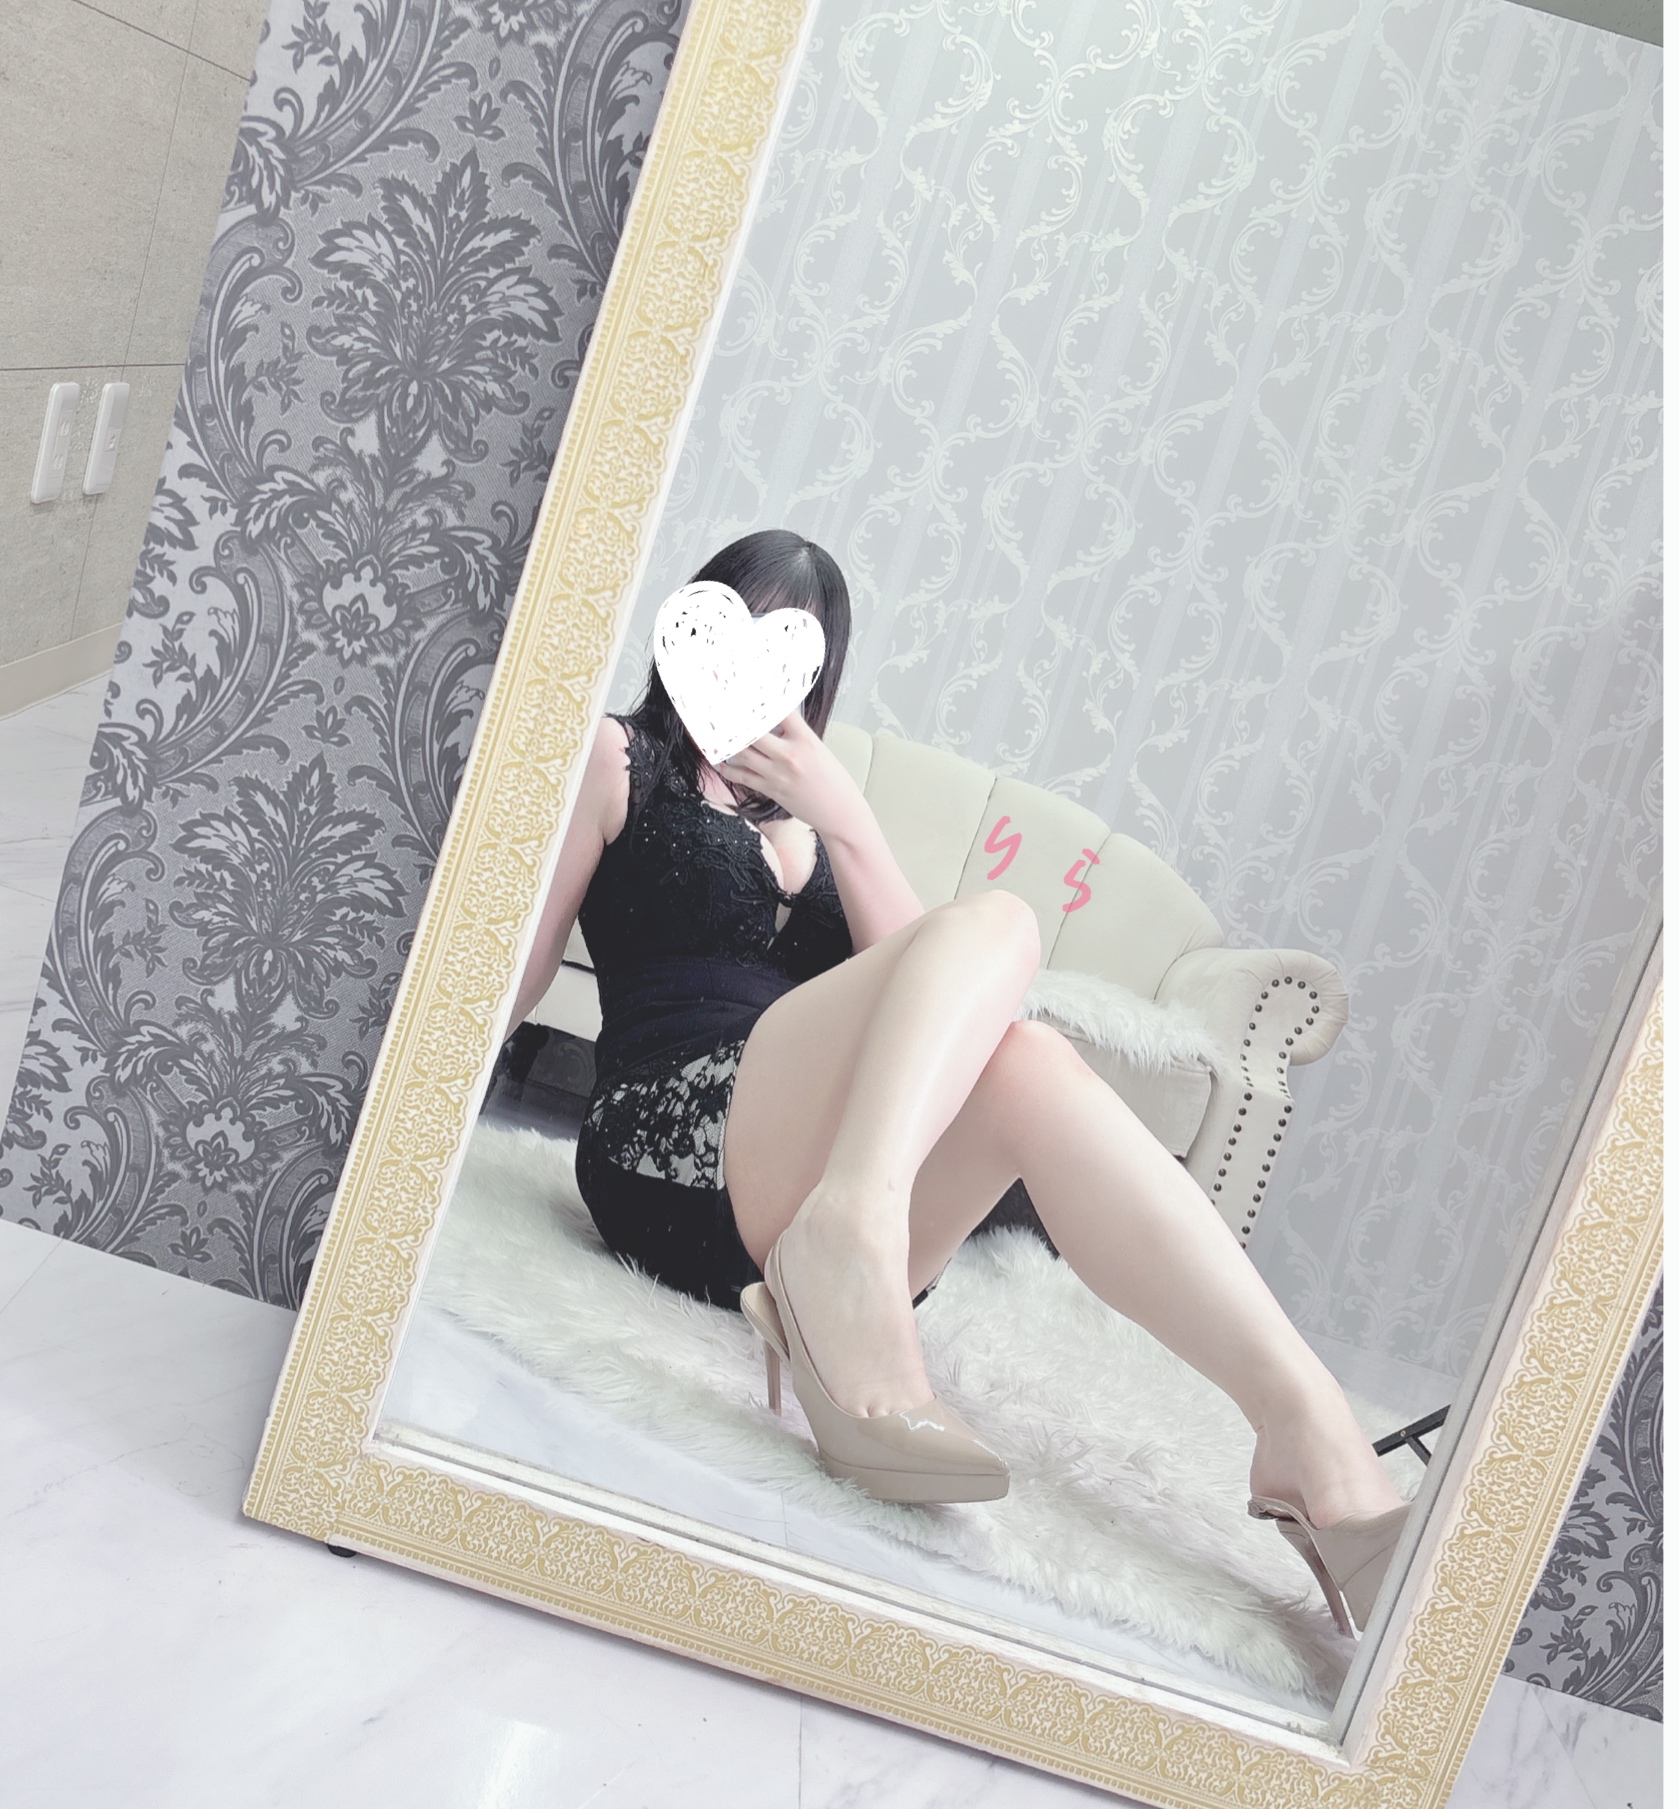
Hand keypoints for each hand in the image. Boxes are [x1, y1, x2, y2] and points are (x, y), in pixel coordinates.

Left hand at [717, 712, 869, 842]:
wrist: (839, 812)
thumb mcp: (819, 750)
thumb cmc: (833, 782)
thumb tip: (775, 723)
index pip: (782, 710)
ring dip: (727, 743)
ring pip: (742, 753)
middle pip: (753, 731)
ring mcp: (777, 773)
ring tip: (716, 733)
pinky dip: (728, 768)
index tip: (751, 690)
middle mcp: (789, 755)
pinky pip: (741, 776)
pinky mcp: (770, 789)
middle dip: (735, 720)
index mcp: (806, 740)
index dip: (765, 698)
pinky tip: (721, 761)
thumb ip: (797, 735)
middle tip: (722, 710)